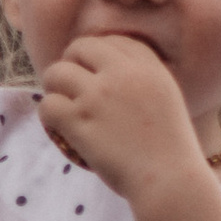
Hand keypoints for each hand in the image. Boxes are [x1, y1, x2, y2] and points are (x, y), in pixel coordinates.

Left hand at [38, 33, 216, 212]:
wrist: (170, 180)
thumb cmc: (172, 150)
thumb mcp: (168, 99)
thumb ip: (143, 80)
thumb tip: (109, 72)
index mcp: (149, 67)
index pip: (113, 40)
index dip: (98, 54)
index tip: (95, 73)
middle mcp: (123, 74)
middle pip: (80, 47)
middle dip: (71, 64)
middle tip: (72, 87)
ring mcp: (99, 96)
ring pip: (57, 73)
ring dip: (55, 88)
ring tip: (63, 106)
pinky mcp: (81, 121)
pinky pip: (48, 105)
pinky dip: (49, 116)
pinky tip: (59, 126)